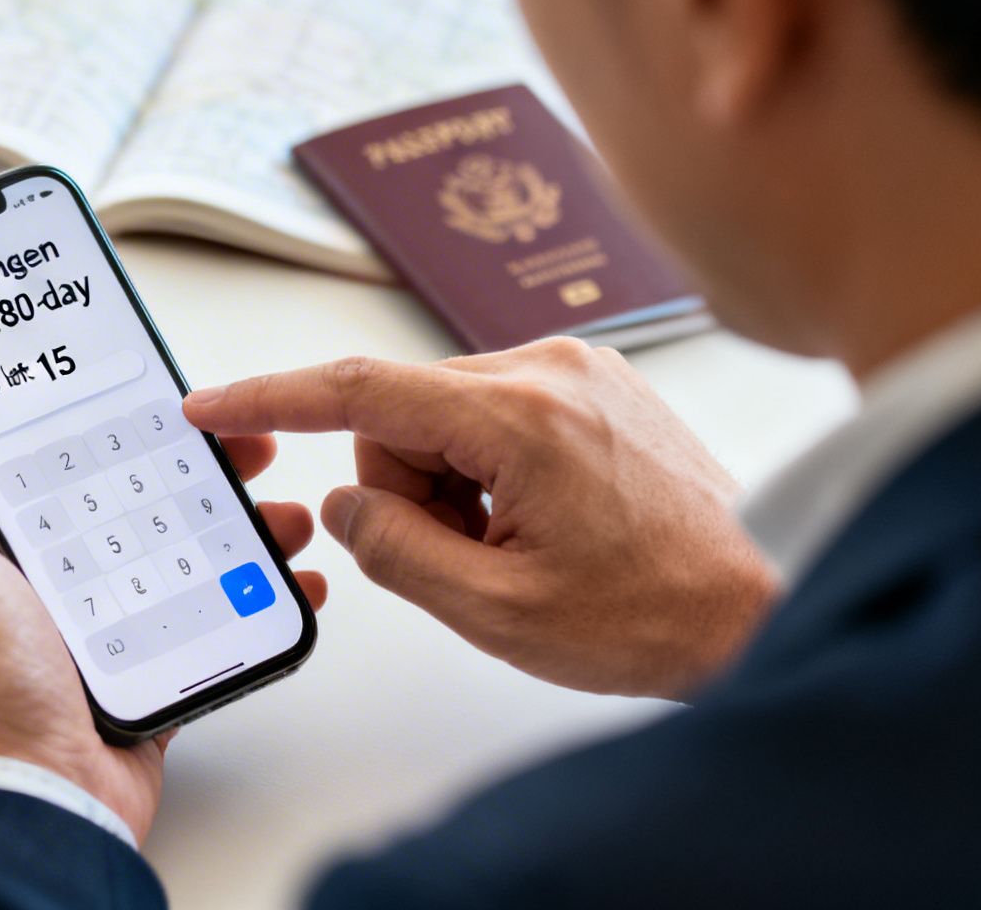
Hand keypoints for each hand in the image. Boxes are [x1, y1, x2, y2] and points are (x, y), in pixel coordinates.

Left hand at [0, 363, 327, 843]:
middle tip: (230, 437)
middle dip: (175, 460)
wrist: (35, 799)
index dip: (75, 413)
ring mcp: (84, 629)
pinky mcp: (137, 673)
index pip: (25, 455)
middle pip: (111, 494)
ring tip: (272, 501)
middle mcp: (24, 583)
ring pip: (167, 550)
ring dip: (225, 521)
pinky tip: (284, 575)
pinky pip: (201, 620)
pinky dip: (247, 596)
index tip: (128, 377)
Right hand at [183, 339, 775, 700]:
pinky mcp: (594, 384)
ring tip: (524, 546)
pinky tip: (546, 521)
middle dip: (407, 491)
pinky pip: (494, 415)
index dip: (271, 399)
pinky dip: (490, 471)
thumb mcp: (500, 611)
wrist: (767, 604)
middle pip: (402, 413)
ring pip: (444, 417)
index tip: (213, 406)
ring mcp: (576, 369)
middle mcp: (548, 369)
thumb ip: (397, 552)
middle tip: (471, 559)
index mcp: (519, 417)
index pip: (359, 391)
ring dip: (453, 486)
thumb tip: (348, 506)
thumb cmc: (658, 613)